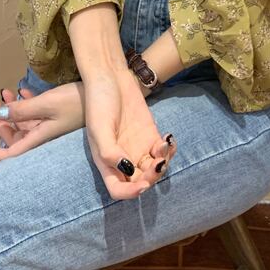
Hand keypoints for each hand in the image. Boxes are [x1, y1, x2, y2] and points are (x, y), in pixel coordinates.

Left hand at [0, 82, 86, 161]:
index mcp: (39, 139)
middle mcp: (44, 136)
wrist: (103, 97)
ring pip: (24, 123)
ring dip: (12, 109)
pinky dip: (26, 104)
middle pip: (15, 136)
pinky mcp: (58, 117)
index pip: (10, 153)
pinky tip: (23, 91)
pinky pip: (36, 115)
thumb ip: (21, 110)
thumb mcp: (46, 104)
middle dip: (1, 120)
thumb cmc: (76, 102)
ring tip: (6, 91)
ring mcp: (51, 127)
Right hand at [83, 65, 176, 200]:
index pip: (118, 190)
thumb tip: (128, 171)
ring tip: (164, 145)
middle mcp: (123, 158)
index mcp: (106, 161)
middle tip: (158, 162)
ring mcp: (138, 147)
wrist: (110, 76)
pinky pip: (163, 151)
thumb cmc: (99, 102)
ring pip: (155, 168)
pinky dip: (169, 150)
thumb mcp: (99, 128)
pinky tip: (169, 139)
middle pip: (140, 181)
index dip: (130, 193)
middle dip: (152, 177)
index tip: (143, 184)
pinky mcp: (150, 134)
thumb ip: (110, 152)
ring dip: (164, 163)